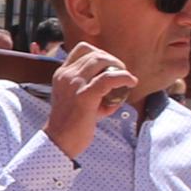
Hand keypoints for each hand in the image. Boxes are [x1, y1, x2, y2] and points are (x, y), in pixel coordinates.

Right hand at [44, 40, 139, 158]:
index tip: (109, 66)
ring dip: (118, 67)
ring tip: (126, 78)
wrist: (60, 141)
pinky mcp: (85, 96)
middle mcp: (66, 75)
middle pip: (95, 53)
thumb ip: (90, 88)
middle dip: (112, 60)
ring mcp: (74, 84)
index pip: (82, 49)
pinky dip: (123, 78)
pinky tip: (131, 82)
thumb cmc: (71, 123)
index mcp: (62, 74)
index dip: (100, 53)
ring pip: (101, 61)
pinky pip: (108, 79)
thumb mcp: (74, 98)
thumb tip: (116, 87)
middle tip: (121, 73)